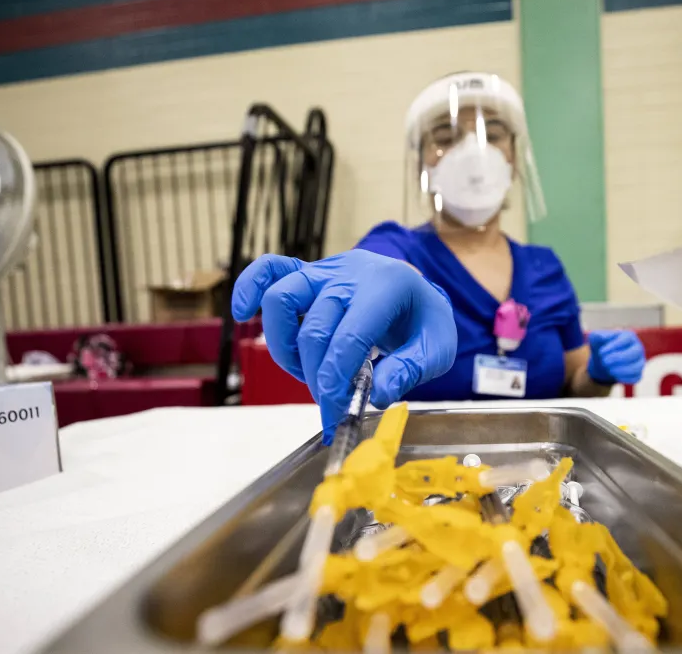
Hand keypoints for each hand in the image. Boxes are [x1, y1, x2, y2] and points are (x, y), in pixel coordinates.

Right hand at [232, 251, 456, 441]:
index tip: (334, 414)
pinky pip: (269, 268)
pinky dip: (249, 288)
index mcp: (388, 287)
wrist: (418, 293)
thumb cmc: (425, 321)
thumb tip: (378, 394)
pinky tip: (243, 314)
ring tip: (306, 371)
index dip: (335, 380)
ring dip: (285, 348)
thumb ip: (411, 370)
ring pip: (281, 298)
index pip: (349, 337)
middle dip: (316, 377)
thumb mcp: (438, 348)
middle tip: (329, 404)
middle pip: (314, 329)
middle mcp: (351, 273)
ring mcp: (324, 270)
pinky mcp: (306, 272)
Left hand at [586, 330, 644, 384]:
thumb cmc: (601, 347)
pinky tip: (614, 375)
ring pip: (637, 366)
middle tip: (604, 361)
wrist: (603, 361)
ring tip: (609, 369)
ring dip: (621, 370)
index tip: (601, 352)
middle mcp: (637, 348)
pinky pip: (636, 377)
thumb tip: (601, 336)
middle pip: (635, 352)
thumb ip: (597, 335)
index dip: (614, 346)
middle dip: (619, 358)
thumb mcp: (596, 339)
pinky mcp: (638, 373)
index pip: (626, 339)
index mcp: (629, 336)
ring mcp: (639, 361)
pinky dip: (625, 378)